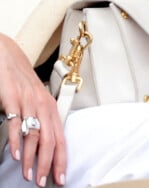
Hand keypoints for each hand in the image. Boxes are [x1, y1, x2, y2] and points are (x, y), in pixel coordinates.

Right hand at [0, 33, 65, 185]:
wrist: (6, 55)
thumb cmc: (21, 81)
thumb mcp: (34, 101)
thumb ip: (38, 121)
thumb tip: (42, 148)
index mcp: (49, 107)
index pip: (60, 138)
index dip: (61, 159)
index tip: (60, 178)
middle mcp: (42, 104)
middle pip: (50, 139)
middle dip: (47, 164)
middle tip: (42, 183)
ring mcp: (28, 100)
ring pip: (34, 134)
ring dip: (31, 157)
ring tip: (28, 174)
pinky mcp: (13, 97)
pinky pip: (16, 122)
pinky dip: (17, 140)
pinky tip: (15, 155)